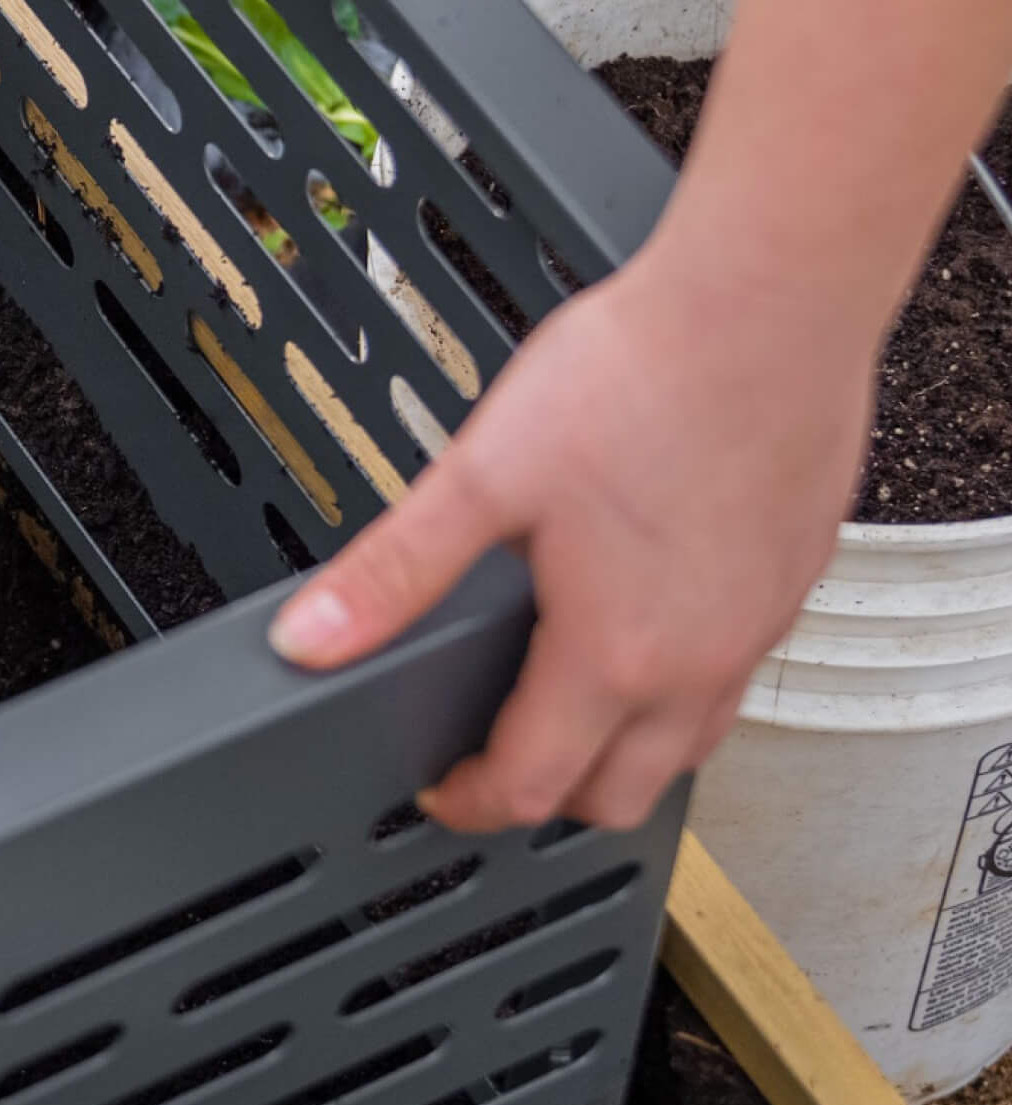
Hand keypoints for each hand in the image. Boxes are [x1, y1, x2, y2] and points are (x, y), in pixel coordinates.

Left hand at [268, 246, 872, 831]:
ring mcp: (758, 628)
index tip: (436, 788)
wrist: (766, 302)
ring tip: (558, 699)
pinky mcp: (793, 580)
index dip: (468, 802)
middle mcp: (699, 664)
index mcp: (614, 655)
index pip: (534, 786)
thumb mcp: (481, 475)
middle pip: (621, 796)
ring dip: (622, 750)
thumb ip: (394, 570)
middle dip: (547, 795)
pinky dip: (681, 687)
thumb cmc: (636, 376)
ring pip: (691, 746)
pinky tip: (645, 618)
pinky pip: (736, 677)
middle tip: (489, 756)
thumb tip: (311, 637)